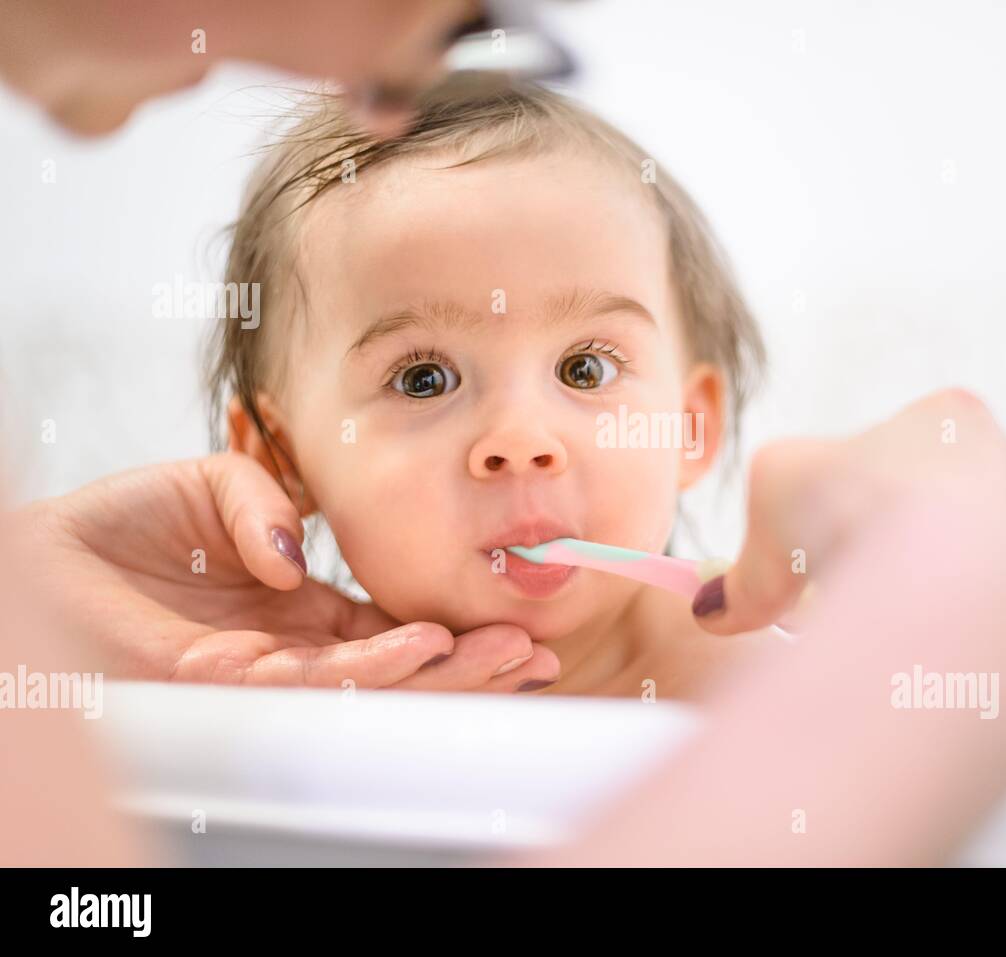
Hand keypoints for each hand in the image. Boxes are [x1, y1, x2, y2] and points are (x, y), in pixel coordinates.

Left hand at [10, 453, 558, 691]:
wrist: (45, 554)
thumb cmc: (120, 526)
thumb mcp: (211, 485)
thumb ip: (266, 503)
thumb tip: (298, 552)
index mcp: (301, 612)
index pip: (394, 634)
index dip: (453, 635)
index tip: (512, 625)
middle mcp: (291, 651)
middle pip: (398, 671)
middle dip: (471, 667)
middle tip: (539, 656)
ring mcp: (260, 674)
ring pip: (366, 686)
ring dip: (439, 672)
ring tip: (504, 655)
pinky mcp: (220, 685)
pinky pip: (305, 680)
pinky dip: (367, 666)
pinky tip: (418, 644)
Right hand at [691, 388, 1005, 691]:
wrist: (946, 597)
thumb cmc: (857, 518)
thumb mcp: (768, 499)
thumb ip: (744, 556)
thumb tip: (717, 607)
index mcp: (952, 420)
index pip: (899, 452)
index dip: (847, 498)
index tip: (820, 542)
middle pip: (956, 510)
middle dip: (907, 547)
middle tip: (855, 591)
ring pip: (1003, 571)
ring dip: (958, 598)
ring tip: (900, 638)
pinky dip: (996, 653)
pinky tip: (950, 669)